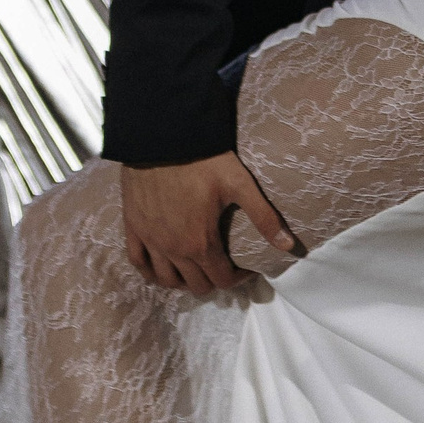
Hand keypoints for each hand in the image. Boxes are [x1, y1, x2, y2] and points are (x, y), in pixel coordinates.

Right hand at [119, 152, 297, 296]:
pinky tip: (160, 268)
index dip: (239, 278)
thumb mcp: (240, 185)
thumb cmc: (204, 160)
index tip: (246, 268)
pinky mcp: (133, 227)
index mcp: (201, 243)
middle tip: (223, 266)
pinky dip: (150, 271)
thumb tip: (289, 246)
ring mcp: (151, 240)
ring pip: (166, 280)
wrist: (163, 137)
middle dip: (213, 280)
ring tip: (195, 269)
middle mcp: (174, 250)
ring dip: (183, 281)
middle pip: (196, 285)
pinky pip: (137, 261)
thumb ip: (264, 217)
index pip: (222, 280)